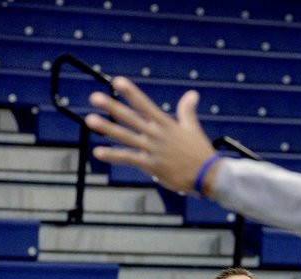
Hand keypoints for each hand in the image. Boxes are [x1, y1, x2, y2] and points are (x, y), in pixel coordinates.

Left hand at [85, 76, 216, 193]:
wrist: (209, 175)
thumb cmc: (202, 153)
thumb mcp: (193, 129)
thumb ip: (188, 110)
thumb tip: (192, 94)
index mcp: (166, 124)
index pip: (145, 105)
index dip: (131, 93)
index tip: (117, 81)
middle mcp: (157, 135)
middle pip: (131, 118)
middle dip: (112, 107)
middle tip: (94, 98)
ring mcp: (154, 150)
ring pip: (126, 137)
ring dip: (108, 128)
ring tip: (90, 120)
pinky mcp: (152, 166)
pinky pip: (129, 159)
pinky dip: (113, 155)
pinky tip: (98, 152)